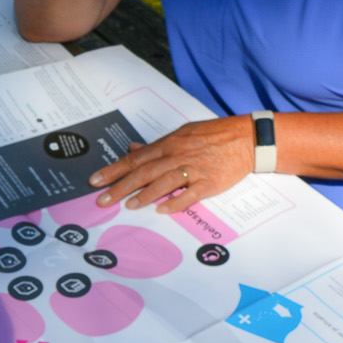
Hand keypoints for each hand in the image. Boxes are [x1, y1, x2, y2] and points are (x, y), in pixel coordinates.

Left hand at [91, 116, 253, 213]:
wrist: (247, 138)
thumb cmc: (215, 135)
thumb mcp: (183, 132)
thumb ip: (158, 144)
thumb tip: (134, 149)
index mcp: (170, 143)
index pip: (135, 158)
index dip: (114, 170)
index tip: (96, 180)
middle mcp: (178, 154)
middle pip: (144, 172)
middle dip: (120, 187)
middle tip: (102, 199)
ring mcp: (194, 169)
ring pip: (163, 182)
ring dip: (144, 195)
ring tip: (128, 206)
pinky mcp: (210, 182)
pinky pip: (190, 194)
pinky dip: (176, 202)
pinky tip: (162, 210)